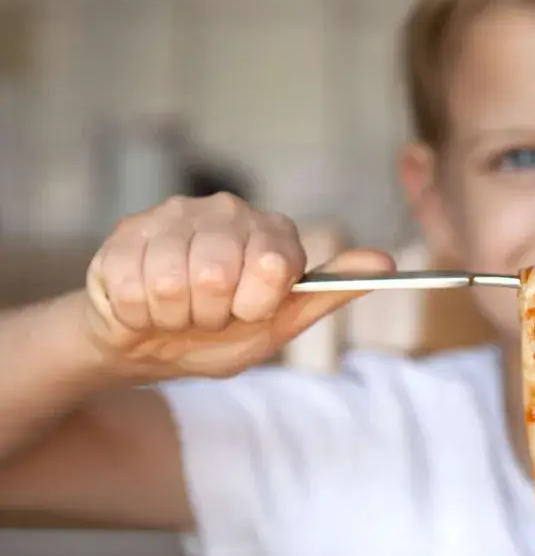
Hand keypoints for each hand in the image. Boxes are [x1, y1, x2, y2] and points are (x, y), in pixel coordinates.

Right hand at [83, 194, 392, 379]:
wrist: (151, 344)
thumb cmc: (221, 334)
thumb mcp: (282, 324)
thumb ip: (330, 292)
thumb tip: (386, 263)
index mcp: (274, 234)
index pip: (274, 264)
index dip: (255, 303)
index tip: (247, 312)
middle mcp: (228, 211)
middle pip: (217, 274)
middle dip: (210, 313)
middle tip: (209, 314)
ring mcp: (175, 214)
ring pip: (173, 282)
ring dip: (174, 315)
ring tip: (177, 310)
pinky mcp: (128, 230)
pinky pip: (134, 285)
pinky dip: (140, 311)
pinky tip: (146, 303)